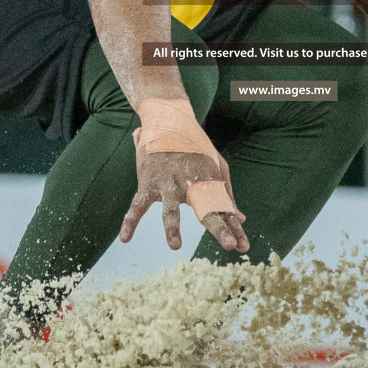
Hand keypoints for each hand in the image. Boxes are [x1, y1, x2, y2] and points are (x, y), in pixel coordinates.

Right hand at [118, 128, 248, 253]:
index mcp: (209, 180)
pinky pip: (138, 204)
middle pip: (206, 207)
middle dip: (218, 226)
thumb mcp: (216, 165)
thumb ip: (226, 193)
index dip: (234, 228)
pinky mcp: (147, 181)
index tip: (243, 247)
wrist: (167, 120)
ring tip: (176, 246)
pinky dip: (130, 221)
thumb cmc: (194, 147)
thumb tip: (241, 218)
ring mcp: (167, 182)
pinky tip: (124, 238)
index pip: (224, 208)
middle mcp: (190, 182)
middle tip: (228, 244)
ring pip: (169, 208)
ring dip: (173, 227)